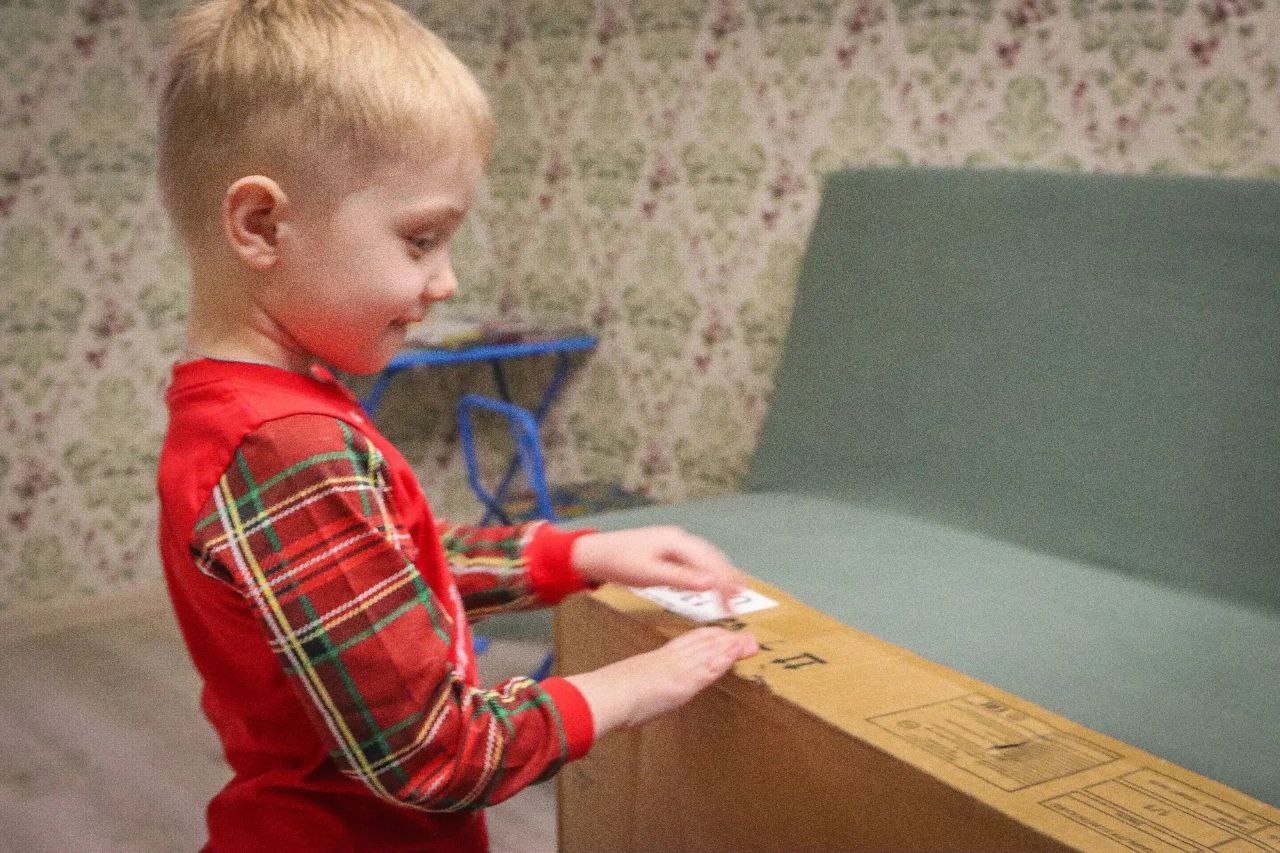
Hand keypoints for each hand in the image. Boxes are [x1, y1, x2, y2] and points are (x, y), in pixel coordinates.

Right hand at [565, 627, 759, 734]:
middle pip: (703, 643)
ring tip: (750, 642)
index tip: (721, 635)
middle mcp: (670, 659)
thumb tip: (641, 696)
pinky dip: (727, 657)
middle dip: (725, 640)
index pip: (687, 643)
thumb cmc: (609, 695)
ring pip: (711, 651)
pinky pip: (711, 665)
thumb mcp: (627, 686)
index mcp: (656, 659)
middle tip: (744, 637)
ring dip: (733, 646)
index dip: (707, 638)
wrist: (608, 696)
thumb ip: (639, 688)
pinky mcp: (685, 680)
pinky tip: (739, 652)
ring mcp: (679, 667)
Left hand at [571, 526, 746, 614]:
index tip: (731, 604)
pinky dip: (707, 572)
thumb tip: (711, 584)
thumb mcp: (649, 574)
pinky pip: (695, 560)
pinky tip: (710, 583)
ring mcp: (674, 542)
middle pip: (712, 557)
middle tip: (736, 602)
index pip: (710, 562)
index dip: (724, 583)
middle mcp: (679, 538)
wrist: (595, 553)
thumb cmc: (619, 562)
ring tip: (732, 593)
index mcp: (677, 542)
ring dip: (720, 574)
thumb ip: (681, 579)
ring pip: (706, 557)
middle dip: (727, 578)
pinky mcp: (668, 550)